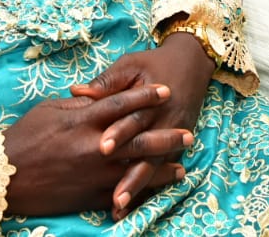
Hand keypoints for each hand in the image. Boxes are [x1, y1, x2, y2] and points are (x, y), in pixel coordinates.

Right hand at [2, 84, 191, 217]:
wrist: (4, 177)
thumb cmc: (23, 138)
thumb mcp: (49, 110)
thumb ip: (78, 106)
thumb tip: (95, 98)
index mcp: (83, 121)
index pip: (121, 103)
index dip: (145, 96)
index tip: (165, 90)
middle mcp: (95, 147)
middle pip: (139, 139)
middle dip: (166, 136)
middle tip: (187, 133)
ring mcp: (95, 174)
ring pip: (137, 169)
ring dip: (162, 166)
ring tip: (182, 164)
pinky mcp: (91, 195)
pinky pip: (123, 192)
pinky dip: (142, 190)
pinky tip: (156, 188)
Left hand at [70, 33, 214, 218]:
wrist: (190, 64)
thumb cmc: (153, 64)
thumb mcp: (130, 65)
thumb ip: (106, 81)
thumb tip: (77, 91)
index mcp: (150, 99)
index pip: (133, 118)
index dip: (118, 133)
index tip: (102, 148)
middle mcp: (163, 120)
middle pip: (145, 148)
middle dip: (129, 171)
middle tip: (113, 191)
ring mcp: (171, 135)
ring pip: (153, 164)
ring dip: (137, 185)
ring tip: (119, 204)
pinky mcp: (174, 145)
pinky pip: (160, 169)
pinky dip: (146, 187)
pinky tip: (131, 204)